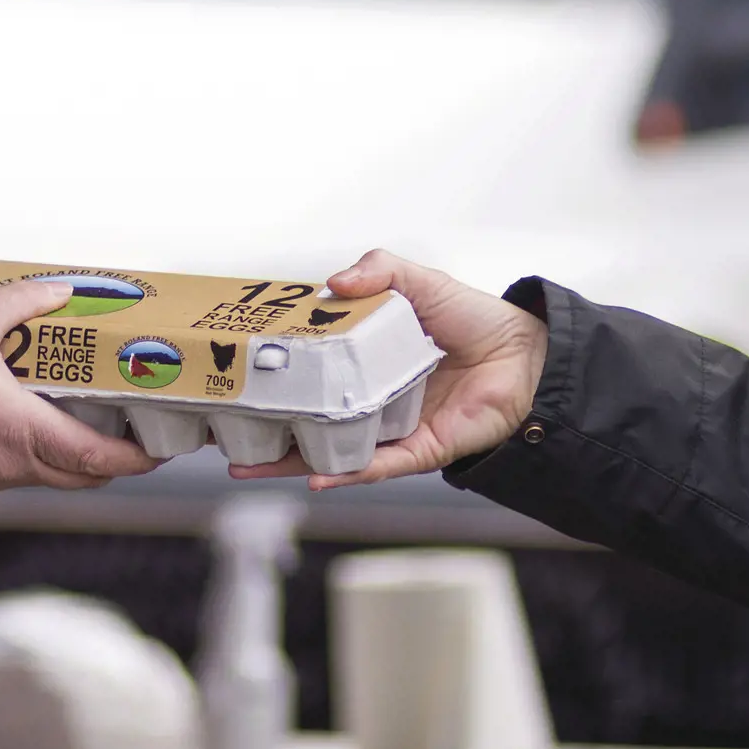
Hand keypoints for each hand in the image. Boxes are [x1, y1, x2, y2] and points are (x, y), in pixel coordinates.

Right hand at [0, 281, 157, 525]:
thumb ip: (19, 302)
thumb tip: (63, 290)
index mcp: (21, 432)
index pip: (97, 457)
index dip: (138, 456)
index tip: (163, 444)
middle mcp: (15, 464)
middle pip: (89, 477)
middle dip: (123, 459)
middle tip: (142, 431)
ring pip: (60, 477)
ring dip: (86, 456)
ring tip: (100, 417)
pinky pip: (31, 471)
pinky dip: (52, 453)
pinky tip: (46, 416)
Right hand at [229, 250, 548, 488]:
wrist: (528, 357)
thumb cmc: (474, 319)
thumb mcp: (418, 281)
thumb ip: (378, 270)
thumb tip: (331, 282)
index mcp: (362, 359)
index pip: (307, 368)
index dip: (270, 372)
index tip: (228, 372)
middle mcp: (368, 397)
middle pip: (304, 417)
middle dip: (262, 429)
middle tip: (220, 429)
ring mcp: (389, 428)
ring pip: (328, 450)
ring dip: (286, 462)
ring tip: (243, 466)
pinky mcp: (418, 451)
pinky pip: (374, 466)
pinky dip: (344, 472)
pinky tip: (313, 478)